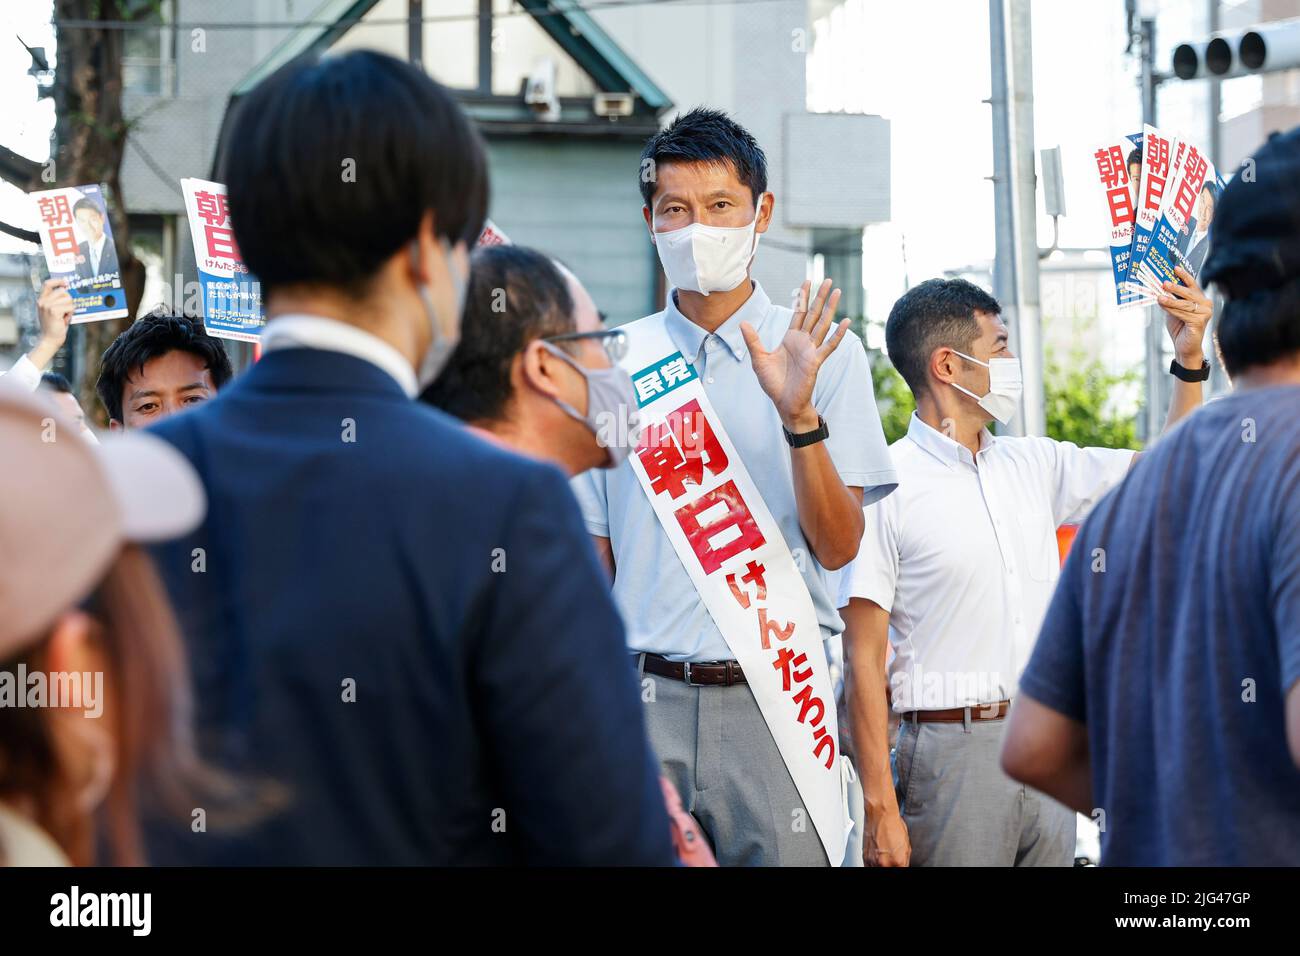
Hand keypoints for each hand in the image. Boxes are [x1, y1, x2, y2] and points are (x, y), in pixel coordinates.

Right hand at [36, 278, 73, 349]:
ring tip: (64, 316)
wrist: (49, 339)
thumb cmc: (54, 326)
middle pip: (63, 291)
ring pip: (68, 299)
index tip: (66, 282)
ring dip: (70, 308)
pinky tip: (65, 319)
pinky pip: (70, 307)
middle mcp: (43, 301)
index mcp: (42, 300)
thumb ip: (57, 301)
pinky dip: (71, 313)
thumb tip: (68, 291)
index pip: (47, 284)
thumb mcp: (53, 311)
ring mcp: (47, 305)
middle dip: (69, 300)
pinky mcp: (54, 311)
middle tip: (65, 311)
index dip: (58, 281)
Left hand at [740, 279, 849, 431]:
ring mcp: (811, 350)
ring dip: (830, 308)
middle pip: (813, 314)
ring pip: (822, 324)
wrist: (783, 403)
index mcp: (790, 338)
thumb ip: (753, 340)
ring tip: (837, 292)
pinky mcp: (816, 361)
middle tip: (827, 279)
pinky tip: (847, 322)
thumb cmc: (773, 383)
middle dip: (819, 296)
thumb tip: (743, 322)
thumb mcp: (759, 359)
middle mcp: (803, 341)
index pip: (798, 313)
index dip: (802, 297)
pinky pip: (829, 346)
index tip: (807, 281)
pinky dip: (838, 334)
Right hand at [863, 809, 910, 866]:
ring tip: (884, 858)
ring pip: (878, 869)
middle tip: (892, 861)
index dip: (900, 866)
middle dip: (891, 866)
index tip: (899, 864)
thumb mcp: (906, 845)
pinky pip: (869, 866)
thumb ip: (904, 860)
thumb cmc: (892, 825)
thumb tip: (902, 865)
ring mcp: (873, 861)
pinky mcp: (864, 857)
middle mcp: (884, 863)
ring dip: (881, 865)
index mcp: (898, 861)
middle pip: (888, 870)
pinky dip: (873, 863)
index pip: (900, 870)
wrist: (880, 814)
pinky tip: (877, 857)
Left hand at [1158, 265, 1211, 368]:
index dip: (1184, 275)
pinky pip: (1183, 313)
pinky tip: (1162, 305)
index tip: (1175, 267)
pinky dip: (1171, 309)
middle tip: (1164, 283)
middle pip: (1189, 293)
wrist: (1184, 347)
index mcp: (1201, 299)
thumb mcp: (1174, 310)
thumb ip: (1171, 300)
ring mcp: (1205, 313)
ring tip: (1159, 296)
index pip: (1192, 284)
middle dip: (1175, 287)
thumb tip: (1160, 288)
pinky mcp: (1200, 322)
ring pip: (1185, 304)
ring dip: (1171, 299)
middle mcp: (1206, 304)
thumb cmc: (1180, 328)